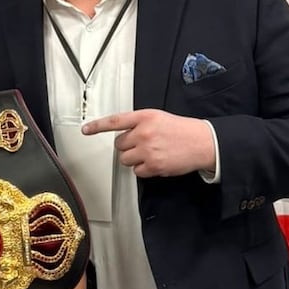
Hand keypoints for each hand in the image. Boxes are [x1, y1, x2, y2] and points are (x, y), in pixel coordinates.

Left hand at [81, 108, 214, 177]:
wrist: (202, 142)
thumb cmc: (181, 130)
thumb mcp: (159, 118)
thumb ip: (139, 124)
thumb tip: (124, 134)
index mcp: (145, 117)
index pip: (115, 121)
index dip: (98, 126)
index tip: (86, 130)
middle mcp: (144, 132)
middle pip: (119, 145)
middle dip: (128, 146)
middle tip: (144, 145)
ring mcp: (147, 150)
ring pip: (125, 159)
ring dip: (134, 159)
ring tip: (150, 154)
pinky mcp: (152, 165)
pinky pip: (136, 171)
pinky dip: (143, 169)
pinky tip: (156, 162)